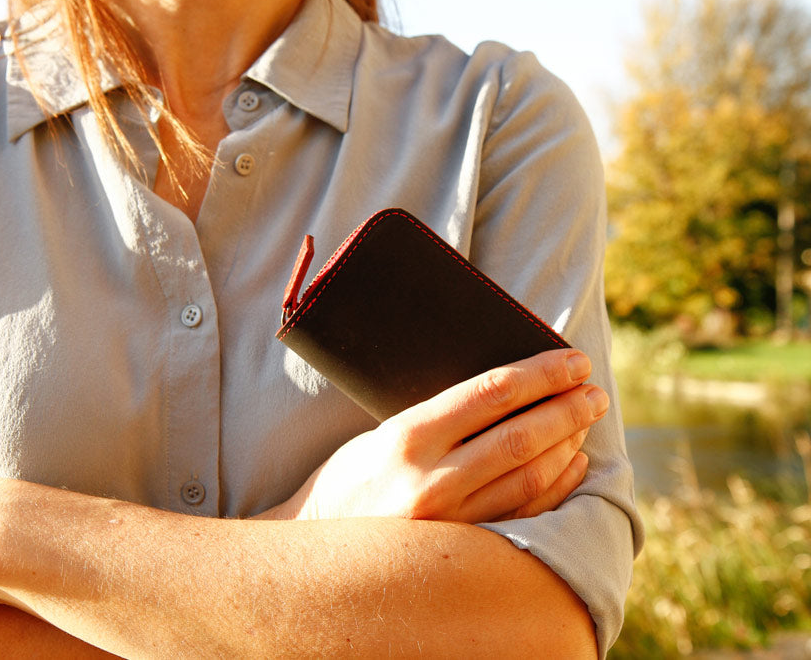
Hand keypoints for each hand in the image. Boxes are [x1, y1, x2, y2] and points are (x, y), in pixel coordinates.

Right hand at [264, 349, 606, 522]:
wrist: (319, 551)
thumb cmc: (349, 481)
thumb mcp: (379, 435)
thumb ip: (435, 418)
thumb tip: (500, 390)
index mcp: (407, 436)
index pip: (491, 393)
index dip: (540, 373)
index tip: (572, 361)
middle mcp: (432, 479)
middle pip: (520, 435)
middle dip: (566, 408)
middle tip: (593, 390)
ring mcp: (450, 521)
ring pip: (531, 477)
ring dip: (567, 444)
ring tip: (585, 420)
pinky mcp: (462, 550)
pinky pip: (527, 515)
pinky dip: (558, 486)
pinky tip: (573, 464)